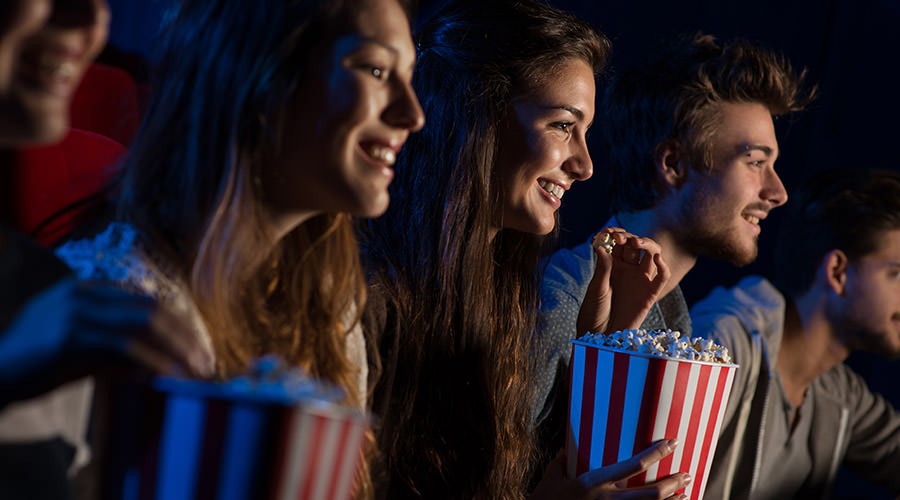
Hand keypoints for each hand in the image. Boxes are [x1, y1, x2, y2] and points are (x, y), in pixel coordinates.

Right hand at [0, 278, 214, 405]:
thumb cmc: (33, 369)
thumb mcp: (82, 355)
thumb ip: (116, 352)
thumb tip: (158, 365)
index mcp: (85, 292)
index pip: (144, 301)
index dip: (177, 324)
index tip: (199, 346)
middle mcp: (82, 294)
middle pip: (150, 308)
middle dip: (185, 335)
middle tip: (206, 360)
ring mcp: (75, 312)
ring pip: (144, 324)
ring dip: (176, 349)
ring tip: (196, 371)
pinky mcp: (70, 337)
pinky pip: (125, 347)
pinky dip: (153, 362)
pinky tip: (170, 377)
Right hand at [529, 440, 689, 499]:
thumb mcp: (550, 479)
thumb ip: (560, 463)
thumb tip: (564, 451)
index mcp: (595, 482)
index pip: (633, 465)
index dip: (656, 453)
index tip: (672, 443)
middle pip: (651, 493)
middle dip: (672, 482)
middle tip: (686, 474)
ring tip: (685, 492)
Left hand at [577, 228, 669, 334]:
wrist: (601, 334)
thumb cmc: (595, 311)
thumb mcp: (597, 288)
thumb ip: (603, 268)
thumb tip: (603, 247)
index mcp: (613, 265)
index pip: (619, 243)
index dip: (616, 234)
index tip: (608, 231)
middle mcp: (628, 269)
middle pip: (635, 245)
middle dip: (629, 237)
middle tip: (620, 238)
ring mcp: (640, 279)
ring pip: (651, 254)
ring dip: (647, 244)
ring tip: (636, 242)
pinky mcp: (650, 293)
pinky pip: (662, 277)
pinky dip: (663, 266)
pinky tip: (657, 258)